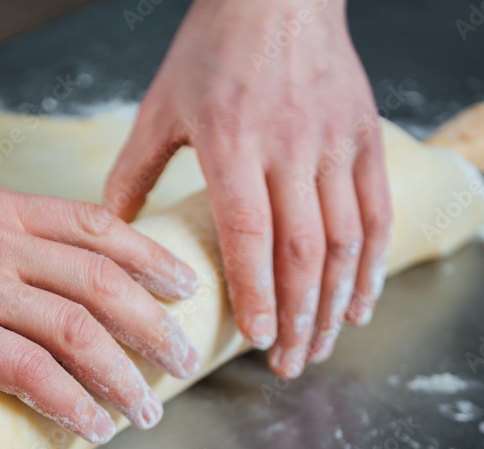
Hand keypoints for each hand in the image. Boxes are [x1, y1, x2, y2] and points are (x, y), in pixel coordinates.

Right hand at [0, 166, 201, 444]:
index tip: (179, 281)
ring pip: (79, 332)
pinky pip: (30, 372)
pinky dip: (71, 402)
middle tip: (184, 356)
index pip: (97, 226)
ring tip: (148, 409)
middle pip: (105, 282)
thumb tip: (11, 273)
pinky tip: (92, 426)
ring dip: (124, 375)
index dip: (148, 257)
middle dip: (155, 323)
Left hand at [105, 0, 391, 378]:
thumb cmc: (213, 48)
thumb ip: (133, 172)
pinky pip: (376, 211)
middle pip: (302, 250)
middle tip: (289, 364)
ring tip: (321, 345)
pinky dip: (374, 263)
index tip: (256, 339)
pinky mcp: (364, 138)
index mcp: (231, 142)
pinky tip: (362, 301)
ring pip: (345, 239)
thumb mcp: (161, 107)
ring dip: (336, 302)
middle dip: (298, 316)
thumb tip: (107, 232)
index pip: (249, 232)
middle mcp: (289, 147)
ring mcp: (334, 144)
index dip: (256, 292)